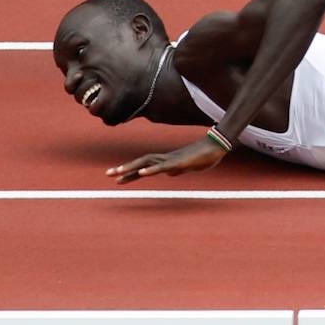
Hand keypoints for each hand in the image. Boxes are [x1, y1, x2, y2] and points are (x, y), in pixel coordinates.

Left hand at [107, 136, 227, 183]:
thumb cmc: (204, 156)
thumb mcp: (188, 167)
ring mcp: (171, 160)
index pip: (144, 166)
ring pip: (147, 163)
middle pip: (140, 163)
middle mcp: (165, 159)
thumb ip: (178, 169)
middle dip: (124, 169)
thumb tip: (170, 173)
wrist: (217, 146)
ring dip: (131, 168)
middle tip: (108, 174)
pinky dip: (151, 169)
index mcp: (166, 161)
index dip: (130, 171)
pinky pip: (163, 167)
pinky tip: (142, 173)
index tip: (116, 177)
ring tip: (116, 174)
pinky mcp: (179, 162)